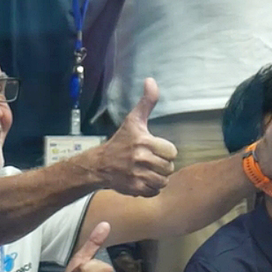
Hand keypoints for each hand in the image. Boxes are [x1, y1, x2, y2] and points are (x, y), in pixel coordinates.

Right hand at [91, 78, 175, 195]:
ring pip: (163, 180)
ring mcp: (137, 175)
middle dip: (162, 165)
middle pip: (169, 167)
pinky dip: (151, 188)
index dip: (165, 151)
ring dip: (158, 177)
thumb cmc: (120, 141)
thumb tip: (151, 80)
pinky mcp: (135, 188)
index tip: (155, 149)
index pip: (171, 151)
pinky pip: (154, 191)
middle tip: (150, 161)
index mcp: (143, 141)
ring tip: (148, 171)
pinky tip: (142, 179)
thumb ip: (147, 102)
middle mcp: (141, 158)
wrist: (100, 165)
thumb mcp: (133, 120)